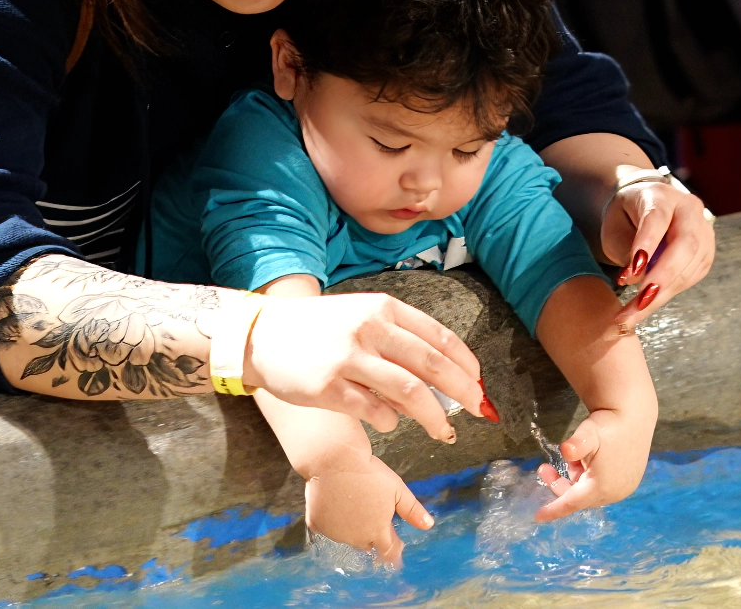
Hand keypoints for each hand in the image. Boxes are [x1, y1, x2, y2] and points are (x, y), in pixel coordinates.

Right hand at [243, 291, 484, 441]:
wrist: (261, 334)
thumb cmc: (318, 329)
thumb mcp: (361, 317)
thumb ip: (399, 342)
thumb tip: (442, 381)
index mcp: (383, 309)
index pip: (440, 337)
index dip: (467, 366)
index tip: (479, 386)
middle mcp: (369, 328)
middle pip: (432, 365)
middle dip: (463, 393)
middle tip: (478, 413)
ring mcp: (347, 357)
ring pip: (409, 392)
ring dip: (434, 417)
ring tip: (444, 432)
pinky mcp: (328, 387)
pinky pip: (374, 412)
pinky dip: (390, 422)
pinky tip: (389, 423)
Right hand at [306, 451, 432, 566]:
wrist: (334, 460)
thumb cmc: (369, 472)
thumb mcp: (397, 489)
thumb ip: (412, 510)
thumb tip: (429, 525)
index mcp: (378, 531)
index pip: (389, 552)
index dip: (394, 551)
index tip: (396, 549)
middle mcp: (357, 537)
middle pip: (367, 543)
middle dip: (372, 534)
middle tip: (371, 513)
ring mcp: (335, 532)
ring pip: (347, 536)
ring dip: (352, 527)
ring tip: (353, 503)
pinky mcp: (318, 523)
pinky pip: (326, 527)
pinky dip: (331, 520)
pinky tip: (334, 504)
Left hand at [533, 406, 653, 521]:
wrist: (634, 416)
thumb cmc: (609, 424)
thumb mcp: (588, 432)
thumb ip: (576, 444)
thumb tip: (566, 450)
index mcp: (603, 486)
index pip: (572, 503)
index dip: (554, 510)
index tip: (537, 517)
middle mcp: (614, 492)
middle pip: (578, 497)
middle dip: (559, 485)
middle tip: (543, 468)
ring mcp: (622, 489)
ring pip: (588, 492)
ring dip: (574, 479)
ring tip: (573, 457)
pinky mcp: (627, 483)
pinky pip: (599, 487)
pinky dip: (587, 478)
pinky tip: (586, 460)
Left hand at [602, 176, 714, 325]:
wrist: (644, 207)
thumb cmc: (625, 217)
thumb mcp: (615, 228)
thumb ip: (626, 250)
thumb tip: (636, 280)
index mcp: (661, 196)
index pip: (656, 220)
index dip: (645, 246)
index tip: (630, 273)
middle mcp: (688, 210)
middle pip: (684, 244)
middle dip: (662, 277)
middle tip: (638, 303)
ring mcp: (703, 231)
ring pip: (691, 264)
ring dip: (663, 293)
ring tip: (634, 314)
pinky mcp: (706, 252)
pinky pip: (692, 275)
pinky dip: (669, 293)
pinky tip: (648, 305)